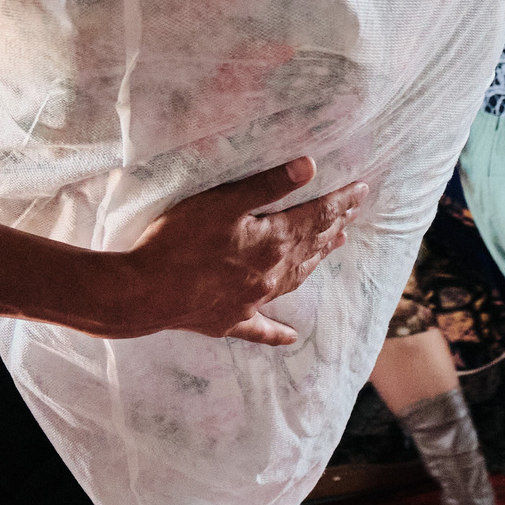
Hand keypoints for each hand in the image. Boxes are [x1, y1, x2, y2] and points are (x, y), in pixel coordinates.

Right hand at [111, 158, 368, 345]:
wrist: (143, 292)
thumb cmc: (178, 242)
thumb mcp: (222, 202)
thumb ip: (267, 185)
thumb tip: (310, 167)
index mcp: (272, 243)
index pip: (317, 218)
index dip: (340, 203)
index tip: (361, 190)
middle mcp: (270, 275)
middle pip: (311, 248)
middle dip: (334, 227)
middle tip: (353, 213)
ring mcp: (251, 301)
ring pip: (295, 279)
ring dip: (316, 261)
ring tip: (335, 247)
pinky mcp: (228, 320)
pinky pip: (261, 329)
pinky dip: (278, 332)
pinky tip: (292, 337)